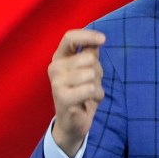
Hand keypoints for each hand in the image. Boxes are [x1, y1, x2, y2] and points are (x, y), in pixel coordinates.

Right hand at [48, 29, 105, 156]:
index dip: (87, 36)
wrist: (73, 122)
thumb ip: (90, 53)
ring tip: (89, 93)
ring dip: (98, 85)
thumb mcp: (87, 70)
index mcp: (59, 58)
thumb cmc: (82, 92)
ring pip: (91, 74)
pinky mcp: (63, 98)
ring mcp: (57, 83)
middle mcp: (55, 68)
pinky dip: (97, 96)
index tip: (103, 39)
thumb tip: (97, 40)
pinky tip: (88, 102)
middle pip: (89, 58)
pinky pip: (90, 89)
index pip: (69, 38)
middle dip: (98, 71)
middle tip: (91, 83)